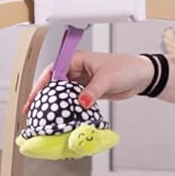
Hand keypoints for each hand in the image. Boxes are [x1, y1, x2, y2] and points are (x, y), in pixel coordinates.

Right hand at [24, 50, 154, 109]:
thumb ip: (93, 91)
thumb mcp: (107, 78)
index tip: (35, 97)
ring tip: (43, 116)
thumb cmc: (126, 68)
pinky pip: (72, 100)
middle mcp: (76, 69)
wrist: (141, 77)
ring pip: (61, 93)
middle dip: (43, 96)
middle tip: (33, 111)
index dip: (41, 84)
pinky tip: (60, 116)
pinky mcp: (86, 91)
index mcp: (77, 59)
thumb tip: (81, 102)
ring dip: (53, 103)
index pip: (53, 71)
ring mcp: (81, 81)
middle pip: (54, 83)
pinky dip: (66, 107)